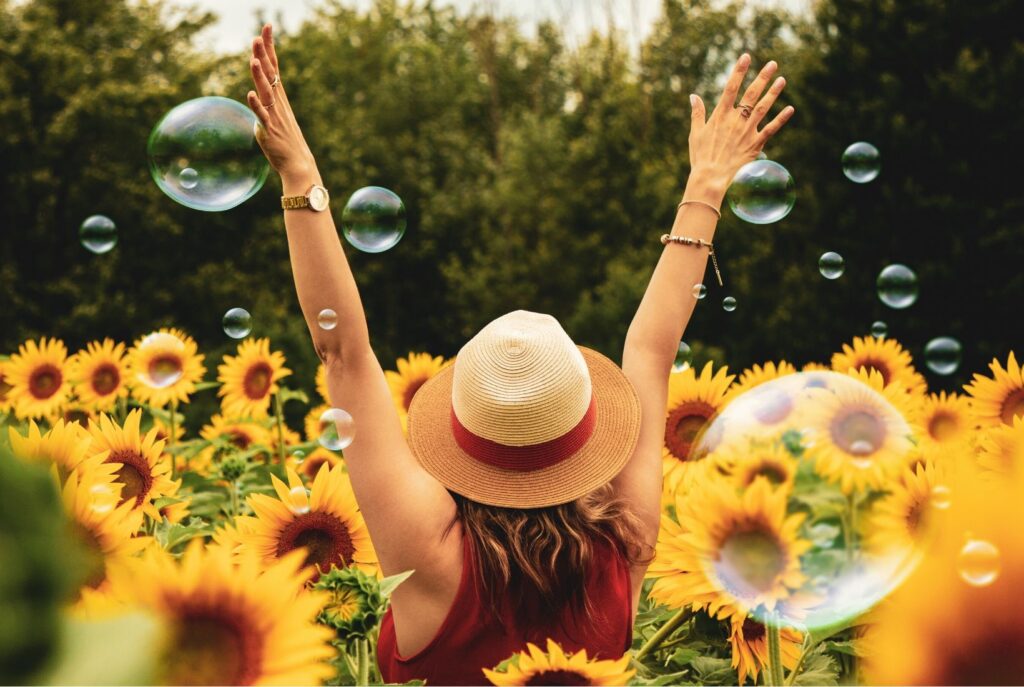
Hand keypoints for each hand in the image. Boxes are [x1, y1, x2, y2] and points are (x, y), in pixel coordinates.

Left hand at [247, 24, 317, 185]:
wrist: (298, 164)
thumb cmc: (286, 142)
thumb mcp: (274, 117)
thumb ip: (265, 105)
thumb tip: (256, 96)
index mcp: (278, 97)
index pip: (274, 66)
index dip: (269, 47)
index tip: (266, 27)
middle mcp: (278, 103)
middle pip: (270, 74)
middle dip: (264, 54)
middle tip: (259, 35)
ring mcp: (275, 116)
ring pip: (266, 92)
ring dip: (260, 76)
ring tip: (254, 60)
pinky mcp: (270, 131)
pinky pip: (262, 116)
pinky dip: (256, 105)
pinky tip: (250, 94)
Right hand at [685, 54, 794, 204]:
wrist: (710, 178)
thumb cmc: (700, 157)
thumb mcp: (695, 133)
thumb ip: (697, 113)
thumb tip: (693, 96)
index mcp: (720, 115)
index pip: (731, 87)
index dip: (739, 71)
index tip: (746, 56)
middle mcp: (735, 120)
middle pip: (751, 94)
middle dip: (762, 77)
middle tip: (772, 64)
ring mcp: (747, 131)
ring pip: (763, 107)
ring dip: (773, 93)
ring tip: (782, 80)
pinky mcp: (755, 144)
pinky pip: (771, 129)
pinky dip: (781, 119)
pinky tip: (790, 109)